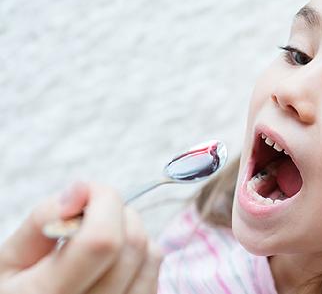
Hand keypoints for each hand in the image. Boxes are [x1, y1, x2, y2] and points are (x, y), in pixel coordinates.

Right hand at [0, 182, 162, 293]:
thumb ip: (43, 218)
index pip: (102, 240)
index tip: (87, 192)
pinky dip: (141, 252)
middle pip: (132, 243)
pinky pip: (156, 270)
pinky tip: (112, 258)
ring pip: (151, 254)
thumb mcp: (10, 257)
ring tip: (98, 237)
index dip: (103, 202)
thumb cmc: (17, 290)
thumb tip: (83, 190)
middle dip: (116, 212)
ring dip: (130, 230)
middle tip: (89, 215)